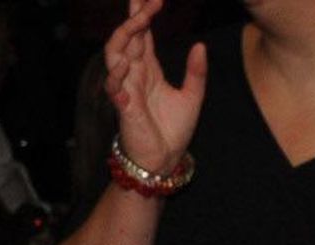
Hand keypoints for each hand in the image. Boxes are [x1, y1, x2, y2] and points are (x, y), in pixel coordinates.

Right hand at [106, 0, 207, 177]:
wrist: (166, 159)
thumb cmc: (174, 129)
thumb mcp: (192, 96)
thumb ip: (196, 72)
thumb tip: (201, 45)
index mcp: (148, 68)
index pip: (142, 34)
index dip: (145, 14)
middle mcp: (134, 73)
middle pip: (128, 37)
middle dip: (135, 17)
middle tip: (147, 0)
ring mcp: (126, 88)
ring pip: (115, 54)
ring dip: (124, 36)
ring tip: (138, 21)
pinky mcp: (123, 107)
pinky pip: (113, 87)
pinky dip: (117, 75)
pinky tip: (126, 65)